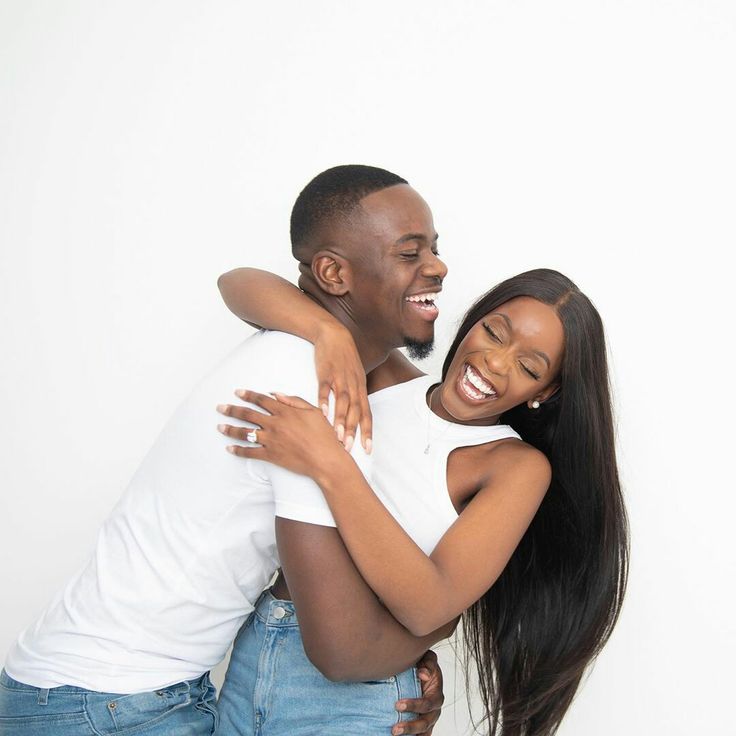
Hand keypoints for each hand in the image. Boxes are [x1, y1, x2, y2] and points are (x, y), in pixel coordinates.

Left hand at [216, 390, 350, 479]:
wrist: (325, 459)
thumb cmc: (324, 435)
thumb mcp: (313, 411)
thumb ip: (294, 401)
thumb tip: (275, 394)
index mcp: (284, 411)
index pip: (261, 400)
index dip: (248, 395)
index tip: (238, 392)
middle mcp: (274, 424)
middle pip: (248, 414)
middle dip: (232, 410)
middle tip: (221, 407)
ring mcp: (271, 440)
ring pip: (245, 432)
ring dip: (230, 429)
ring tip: (220, 426)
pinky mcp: (270, 455)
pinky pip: (250, 452)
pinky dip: (238, 450)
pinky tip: (229, 448)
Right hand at [313, 322, 372, 453]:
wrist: (333, 334)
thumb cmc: (343, 358)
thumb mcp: (353, 377)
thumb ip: (353, 396)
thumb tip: (354, 416)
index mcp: (360, 388)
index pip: (367, 413)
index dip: (367, 431)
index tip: (368, 449)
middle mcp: (353, 385)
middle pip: (356, 411)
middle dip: (353, 431)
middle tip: (350, 449)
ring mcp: (340, 378)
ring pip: (343, 402)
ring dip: (341, 420)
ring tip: (338, 436)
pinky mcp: (326, 371)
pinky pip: (325, 388)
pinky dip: (324, 401)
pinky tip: (322, 413)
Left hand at [392, 650, 444, 734]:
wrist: (420, 671)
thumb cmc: (423, 664)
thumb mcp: (427, 658)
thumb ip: (428, 663)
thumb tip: (424, 675)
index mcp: (436, 695)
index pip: (428, 704)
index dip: (414, 706)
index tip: (397, 705)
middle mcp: (434, 710)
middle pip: (425, 723)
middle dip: (410, 726)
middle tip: (395, 728)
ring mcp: (429, 719)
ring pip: (423, 732)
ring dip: (410, 734)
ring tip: (394, 733)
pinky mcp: (422, 725)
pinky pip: (420, 734)